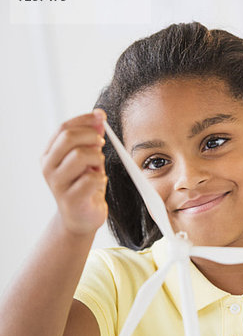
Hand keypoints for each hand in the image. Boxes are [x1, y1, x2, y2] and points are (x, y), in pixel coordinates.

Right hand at [41, 109, 107, 235]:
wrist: (81, 219)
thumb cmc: (84, 186)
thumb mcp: (88, 159)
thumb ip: (92, 139)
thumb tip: (100, 116)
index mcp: (50, 154)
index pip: (64, 128)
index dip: (85, 119)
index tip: (101, 117)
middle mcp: (48, 167)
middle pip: (69, 137)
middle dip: (91, 136)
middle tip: (101, 145)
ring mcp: (57, 184)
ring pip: (80, 155)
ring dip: (97, 158)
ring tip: (98, 168)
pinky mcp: (70, 199)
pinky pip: (91, 179)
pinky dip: (101, 178)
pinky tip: (99, 183)